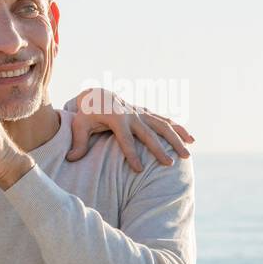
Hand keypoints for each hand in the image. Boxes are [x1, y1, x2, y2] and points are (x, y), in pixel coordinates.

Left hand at [64, 87, 193, 170]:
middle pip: (149, 133)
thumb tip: (71, 159)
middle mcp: (132, 114)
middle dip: (159, 149)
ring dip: (176, 139)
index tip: (139, 169)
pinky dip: (179, 128)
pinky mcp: (147, 114)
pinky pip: (166, 121)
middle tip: (168, 164)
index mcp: (116, 117)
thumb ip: (78, 142)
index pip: (125, 139)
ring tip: (187, 154)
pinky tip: (191, 139)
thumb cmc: (87, 113)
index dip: (131, 154)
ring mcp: (142, 113)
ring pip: (163, 126)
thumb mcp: (80, 125)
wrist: (98, 94)